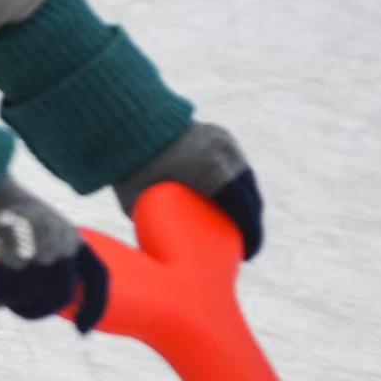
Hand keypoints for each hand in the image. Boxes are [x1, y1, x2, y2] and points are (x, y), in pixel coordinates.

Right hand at [0, 176, 108, 330]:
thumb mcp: (22, 231)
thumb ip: (23, 265)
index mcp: (72, 235)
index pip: (97, 277)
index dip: (94, 307)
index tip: (82, 331)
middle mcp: (62, 241)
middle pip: (60, 295)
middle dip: (35, 311)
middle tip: (13, 310)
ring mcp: (40, 243)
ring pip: (29, 292)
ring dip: (5, 298)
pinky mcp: (15, 245)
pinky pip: (5, 282)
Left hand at [114, 121, 259, 257]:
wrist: (127, 125)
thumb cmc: (130, 171)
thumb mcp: (142, 206)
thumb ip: (159, 227)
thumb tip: (162, 256)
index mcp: (215, 176)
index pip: (246, 212)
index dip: (253, 237)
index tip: (249, 254)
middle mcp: (227, 157)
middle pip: (250, 197)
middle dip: (251, 221)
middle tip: (245, 242)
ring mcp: (226, 143)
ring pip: (245, 179)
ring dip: (245, 200)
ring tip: (239, 222)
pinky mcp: (219, 134)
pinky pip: (234, 163)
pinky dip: (235, 181)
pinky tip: (231, 196)